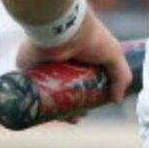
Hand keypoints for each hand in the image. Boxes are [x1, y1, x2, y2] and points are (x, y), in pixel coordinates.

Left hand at [14, 8, 131, 117]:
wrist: (65, 29)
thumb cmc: (91, 39)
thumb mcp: (114, 56)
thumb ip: (121, 77)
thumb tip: (116, 100)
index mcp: (78, 59)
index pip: (81, 84)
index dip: (85, 100)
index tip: (87, 110)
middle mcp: (60, 63)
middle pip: (63, 92)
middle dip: (70, 108)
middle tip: (76, 117)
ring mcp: (42, 66)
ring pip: (46, 93)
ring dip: (54, 108)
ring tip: (64, 118)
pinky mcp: (27, 66)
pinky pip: (28, 88)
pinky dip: (35, 100)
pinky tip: (45, 112)